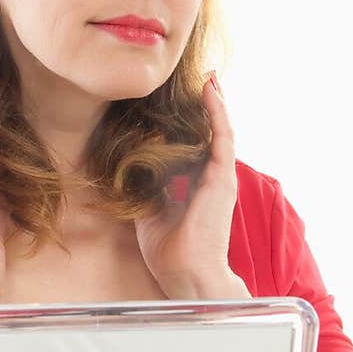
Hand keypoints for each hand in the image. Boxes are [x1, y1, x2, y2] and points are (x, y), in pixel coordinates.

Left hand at [134, 74, 246, 299]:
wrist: (186, 273)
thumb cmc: (170, 250)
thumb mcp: (151, 211)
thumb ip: (147, 187)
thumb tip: (130, 168)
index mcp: (198, 187)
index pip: (196, 148)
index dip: (190, 124)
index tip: (179, 103)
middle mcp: (213, 179)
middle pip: (210, 135)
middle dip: (206, 108)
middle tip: (200, 80)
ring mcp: (220, 178)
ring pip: (220, 130)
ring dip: (215, 102)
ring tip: (208, 77)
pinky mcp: (222, 179)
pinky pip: (222, 137)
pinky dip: (217, 111)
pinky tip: (211, 89)